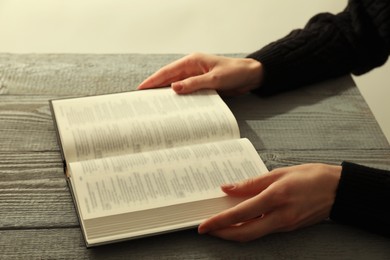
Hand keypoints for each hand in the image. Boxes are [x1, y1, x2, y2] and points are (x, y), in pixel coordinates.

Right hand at [137, 53, 262, 94]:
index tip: (141, 88)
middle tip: (143, 99)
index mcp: (192, 61)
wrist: (250, 76)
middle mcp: (192, 68)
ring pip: (177, 85)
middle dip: (156, 87)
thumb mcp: (214, 79)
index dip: (153, 80)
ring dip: (167, 93)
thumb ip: (194, 84)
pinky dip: (180, 97)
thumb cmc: (235, 73)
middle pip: (169, 78)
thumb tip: (174, 88)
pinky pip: (187, 91)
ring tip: (155, 104)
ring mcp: (196, 77)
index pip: (168, 71)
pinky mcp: (202, 84)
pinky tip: (174, 106)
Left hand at [198, 163, 341, 241]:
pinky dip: (249, 228)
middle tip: (207, 229)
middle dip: (223, 234)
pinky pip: (264, 231)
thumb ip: (251, 183)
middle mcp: (280, 216)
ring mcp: (286, 225)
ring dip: (234, 232)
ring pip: (254, 235)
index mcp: (276, 197)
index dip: (220, 221)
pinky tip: (241, 220)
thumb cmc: (311, 176)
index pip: (241, 213)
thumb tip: (228, 188)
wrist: (338, 190)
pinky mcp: (289, 227)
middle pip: (245, 233)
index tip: (204, 225)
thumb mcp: (279, 173)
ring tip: (220, 224)